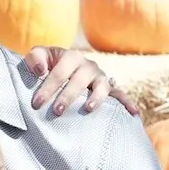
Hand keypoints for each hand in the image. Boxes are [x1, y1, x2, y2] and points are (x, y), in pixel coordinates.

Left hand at [24, 46, 138, 116]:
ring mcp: (100, 77)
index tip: (36, 103)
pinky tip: (134, 113)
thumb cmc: (47, 65)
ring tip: (88, 109)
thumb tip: (40, 70)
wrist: (62, 68)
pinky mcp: (108, 88)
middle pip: (80, 80)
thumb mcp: (39, 56)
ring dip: (96, 97)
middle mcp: (88, 66)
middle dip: (68, 95)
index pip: (59, 72)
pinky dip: (127, 102)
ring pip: (102, 86)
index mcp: (71, 57)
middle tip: (57, 111)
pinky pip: (120, 95)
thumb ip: (35, 58)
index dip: (47, 87)